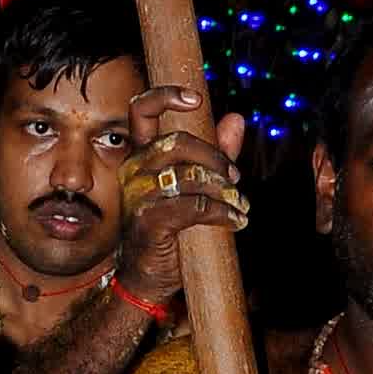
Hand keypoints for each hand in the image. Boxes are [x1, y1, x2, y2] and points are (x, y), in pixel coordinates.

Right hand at [116, 83, 249, 304]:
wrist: (146, 277)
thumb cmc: (169, 230)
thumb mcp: (194, 184)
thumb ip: (214, 151)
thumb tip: (236, 118)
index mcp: (140, 156)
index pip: (141, 110)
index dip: (166, 96)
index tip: (195, 97)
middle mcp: (133, 169)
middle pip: (177, 142)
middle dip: (215, 158)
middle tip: (235, 178)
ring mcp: (137, 194)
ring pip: (190, 176)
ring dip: (224, 192)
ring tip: (240, 205)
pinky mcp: (148, 219)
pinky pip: (194, 205)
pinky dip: (222, 212)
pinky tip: (235, 221)